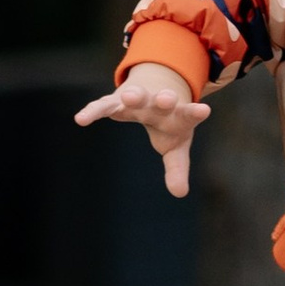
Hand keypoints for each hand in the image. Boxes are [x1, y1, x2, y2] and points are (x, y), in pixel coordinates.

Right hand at [75, 59, 206, 198]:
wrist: (155, 91)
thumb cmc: (169, 126)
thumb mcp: (175, 148)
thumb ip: (177, 169)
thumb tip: (180, 193)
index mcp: (178, 115)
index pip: (188, 114)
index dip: (195, 113)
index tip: (204, 110)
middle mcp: (159, 103)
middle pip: (162, 100)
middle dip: (164, 99)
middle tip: (166, 99)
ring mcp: (138, 99)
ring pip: (136, 96)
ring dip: (133, 95)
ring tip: (127, 97)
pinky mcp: (115, 101)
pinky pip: (103, 106)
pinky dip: (93, 111)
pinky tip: (80, 119)